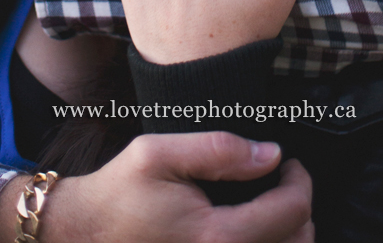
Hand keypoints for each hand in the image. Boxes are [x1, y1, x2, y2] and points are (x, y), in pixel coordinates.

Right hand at [0, 132, 313, 242]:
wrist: (82, 236)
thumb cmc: (118, 193)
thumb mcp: (159, 154)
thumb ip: (218, 149)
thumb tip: (271, 155)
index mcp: (216, 238)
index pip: (291, 212)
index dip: (300, 180)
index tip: (288, 162)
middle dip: (300, 209)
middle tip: (283, 182)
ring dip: (291, 235)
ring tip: (274, 208)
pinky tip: (256, 232)